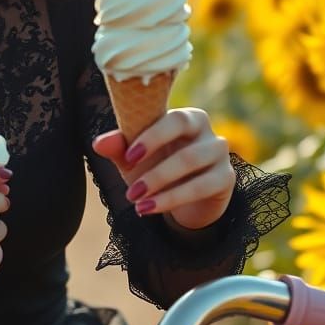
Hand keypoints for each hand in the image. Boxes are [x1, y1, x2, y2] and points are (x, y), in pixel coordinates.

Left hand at [92, 108, 234, 231]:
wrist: (183, 198)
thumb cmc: (155, 166)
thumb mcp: (134, 160)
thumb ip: (118, 148)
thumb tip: (98, 143)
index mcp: (182, 116)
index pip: (170, 117)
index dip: (150, 135)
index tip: (128, 157)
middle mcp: (205, 128)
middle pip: (182, 134)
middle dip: (153, 162)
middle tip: (130, 189)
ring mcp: (219, 151)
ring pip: (190, 161)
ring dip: (159, 183)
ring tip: (135, 201)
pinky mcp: (226, 177)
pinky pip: (201, 186)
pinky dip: (172, 199)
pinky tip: (148, 208)